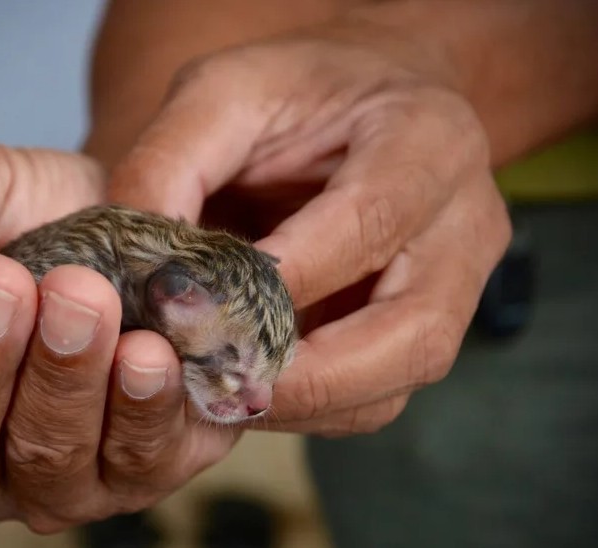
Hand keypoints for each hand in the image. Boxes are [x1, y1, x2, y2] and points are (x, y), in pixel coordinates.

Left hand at [103, 13, 511, 435]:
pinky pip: (380, 393)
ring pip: (401, 379)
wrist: (363, 103)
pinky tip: (249, 388)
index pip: (368, 224)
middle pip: (412, 333)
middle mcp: (465, 222)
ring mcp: (459, 285)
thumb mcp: (222, 91)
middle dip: (306, 377)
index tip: (191, 314)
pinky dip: (312, 406)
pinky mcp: (429, 326)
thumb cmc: (297, 91)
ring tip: (220, 394)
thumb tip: (132, 269)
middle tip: (212, 386)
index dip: (282, 281)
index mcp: (430, 139)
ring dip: (307, 404)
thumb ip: (170, 163)